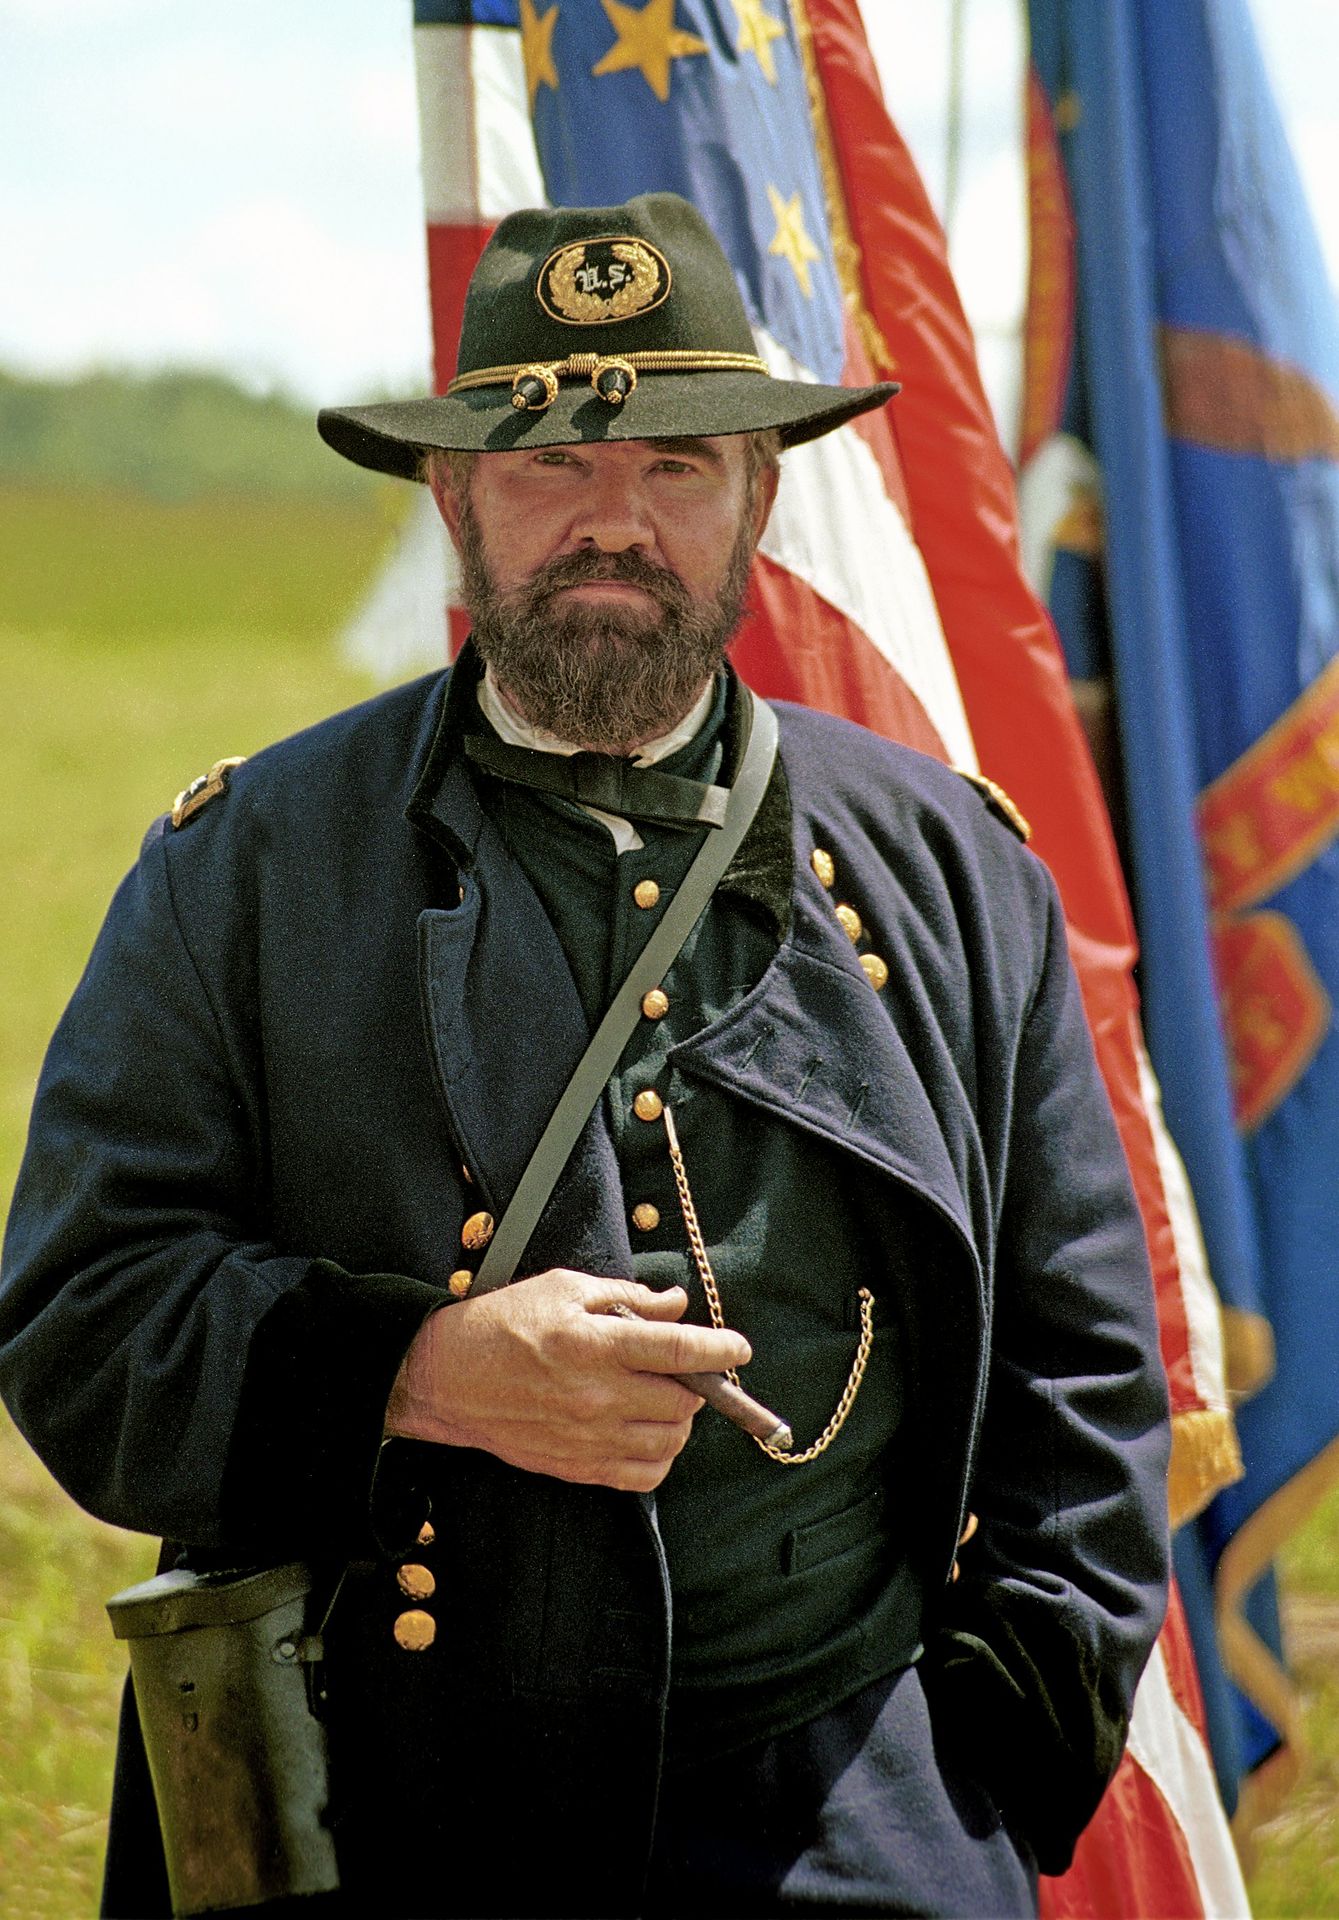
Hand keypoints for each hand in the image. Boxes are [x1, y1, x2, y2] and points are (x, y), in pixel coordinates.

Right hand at [384, 1269, 751, 1490]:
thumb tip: (675, 1304)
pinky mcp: (577, 1466)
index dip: (718, 1347)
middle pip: (682, 1399)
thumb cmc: (504, 1323)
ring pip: (669, 1440)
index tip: (739, 1346)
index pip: (677, 1349)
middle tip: (687, 1367)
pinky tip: (649, 1431)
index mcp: (594, 1344)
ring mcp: (589, 1437)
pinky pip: (643, 1476)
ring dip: (681, 1419)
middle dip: (697, 1382)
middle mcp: (597, 1396)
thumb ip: (626, 1297)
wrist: (448, 1377)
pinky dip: (660, 1457)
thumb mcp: (564, 1289)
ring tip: (667, 1397)